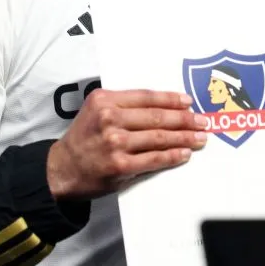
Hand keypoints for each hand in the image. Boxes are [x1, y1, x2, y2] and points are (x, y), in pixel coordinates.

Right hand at [47, 89, 208, 199]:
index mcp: (104, 100)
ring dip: (184, 137)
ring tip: (199, 137)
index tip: (188, 101)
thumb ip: (124, 104)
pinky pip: (154, 159)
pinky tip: (184, 153)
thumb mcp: (97, 110)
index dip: (171, 99)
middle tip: (202, 120)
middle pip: (157, 117)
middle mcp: (109, 119)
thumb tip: (165, 106)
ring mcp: (115, 143)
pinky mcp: (120, 166)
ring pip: (159, 138)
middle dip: (185, 119)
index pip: (147, 97)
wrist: (62, 168)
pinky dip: (172, 156)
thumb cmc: (84, 137)